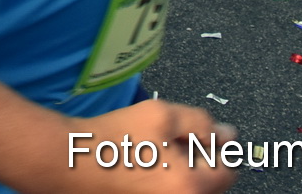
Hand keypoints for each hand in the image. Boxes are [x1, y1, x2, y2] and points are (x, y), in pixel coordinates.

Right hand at [61, 100, 235, 192]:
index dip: (215, 144)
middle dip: (198, 159)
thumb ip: (201, 123)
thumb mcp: (162, 116)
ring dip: (182, 171)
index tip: (197, 133)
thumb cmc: (116, 139)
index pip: (229, 167)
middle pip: (211, 182)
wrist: (72, 162)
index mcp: (194, 186)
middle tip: (169, 139)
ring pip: (189, 187)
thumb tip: (226, 134)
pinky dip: (165, 180)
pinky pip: (170, 192)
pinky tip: (143, 166)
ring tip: (153, 152)